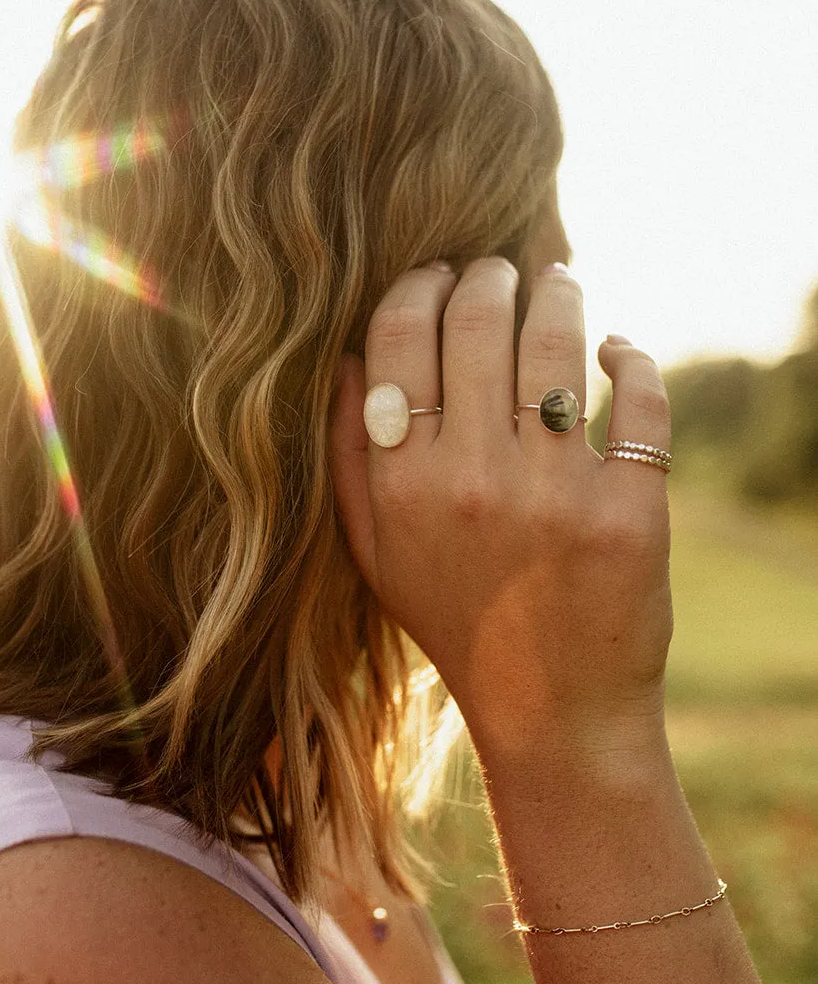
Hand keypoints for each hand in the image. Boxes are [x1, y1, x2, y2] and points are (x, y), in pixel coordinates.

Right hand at [328, 258, 673, 771]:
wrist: (550, 710)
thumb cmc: (454, 619)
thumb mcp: (373, 547)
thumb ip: (347, 453)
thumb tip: (347, 353)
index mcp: (401, 482)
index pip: (397, 336)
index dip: (419, 284)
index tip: (439, 273)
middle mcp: (471, 479)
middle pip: (477, 321)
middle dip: (490, 276)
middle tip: (503, 272)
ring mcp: (554, 494)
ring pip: (557, 342)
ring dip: (559, 293)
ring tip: (559, 284)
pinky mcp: (629, 511)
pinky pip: (637, 397)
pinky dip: (630, 356)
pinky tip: (615, 351)